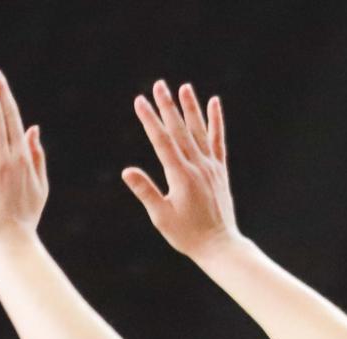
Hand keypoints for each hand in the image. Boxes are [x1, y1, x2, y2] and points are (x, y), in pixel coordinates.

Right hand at [123, 81, 241, 268]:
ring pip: (199, 131)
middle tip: (158, 85)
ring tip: (183, 87)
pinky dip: (215, 121)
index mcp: (181, 176)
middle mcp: (197, 166)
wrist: (219, 245)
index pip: (162, 141)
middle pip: (179, 130)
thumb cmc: (186, 235)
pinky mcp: (219, 170)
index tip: (140, 101)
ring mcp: (211, 166)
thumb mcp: (161, 217)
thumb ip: (146, 191)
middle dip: (167, 106)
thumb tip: (127, 171)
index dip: (150, 120)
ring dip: (190, 108)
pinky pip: (217, 140)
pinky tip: (214, 103)